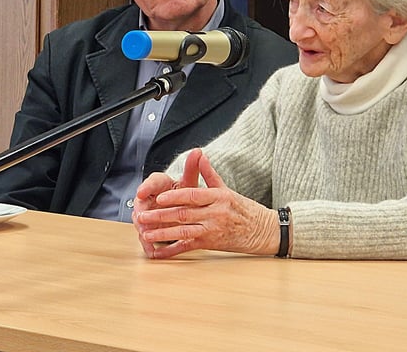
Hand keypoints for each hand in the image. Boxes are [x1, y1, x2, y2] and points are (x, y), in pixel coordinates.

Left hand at [132, 148, 278, 258]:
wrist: (264, 231)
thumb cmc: (244, 209)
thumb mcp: (227, 189)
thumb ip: (209, 174)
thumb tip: (200, 154)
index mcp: (218, 197)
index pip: (193, 195)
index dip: (175, 197)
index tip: (158, 197)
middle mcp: (215, 214)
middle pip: (184, 214)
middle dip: (161, 216)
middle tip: (142, 216)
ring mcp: (213, 230)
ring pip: (184, 232)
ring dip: (163, 234)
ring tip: (146, 234)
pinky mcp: (211, 244)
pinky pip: (188, 247)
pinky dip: (172, 250)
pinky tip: (158, 253)